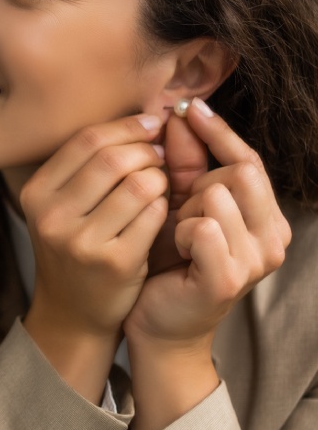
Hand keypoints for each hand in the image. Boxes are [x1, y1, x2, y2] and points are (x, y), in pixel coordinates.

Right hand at [19, 114, 167, 399]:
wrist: (73, 312)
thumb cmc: (76, 247)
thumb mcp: (62, 205)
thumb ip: (89, 164)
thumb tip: (145, 115)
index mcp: (36, 193)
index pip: (87, 140)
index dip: (127, 126)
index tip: (152, 125)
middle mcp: (52, 216)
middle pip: (113, 158)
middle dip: (147, 151)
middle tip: (160, 157)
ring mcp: (81, 241)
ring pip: (138, 183)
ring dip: (160, 178)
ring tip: (160, 185)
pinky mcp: (114, 262)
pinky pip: (153, 214)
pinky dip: (164, 206)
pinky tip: (161, 212)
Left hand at [126, 98, 289, 346]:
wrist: (156, 322)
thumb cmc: (167, 262)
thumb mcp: (178, 206)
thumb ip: (184, 164)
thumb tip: (179, 113)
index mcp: (266, 216)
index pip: (249, 159)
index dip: (218, 131)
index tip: (188, 107)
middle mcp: (273, 237)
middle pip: (237, 172)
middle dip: (196, 184)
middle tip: (177, 211)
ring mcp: (256, 260)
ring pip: (218, 197)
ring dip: (184, 211)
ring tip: (174, 236)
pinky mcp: (229, 278)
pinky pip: (203, 227)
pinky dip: (180, 232)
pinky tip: (173, 250)